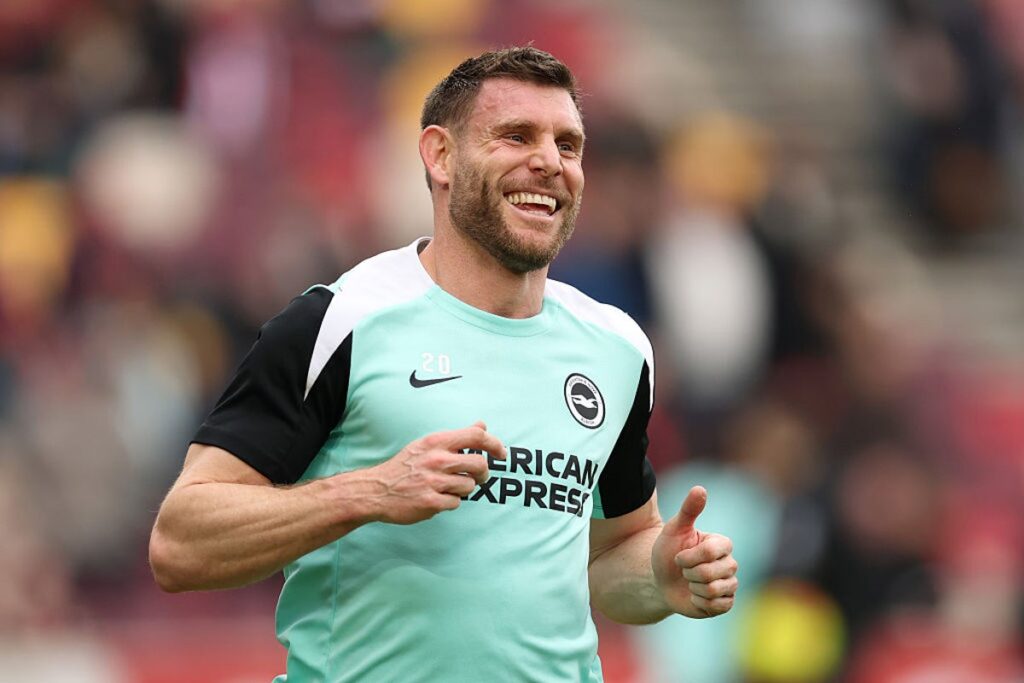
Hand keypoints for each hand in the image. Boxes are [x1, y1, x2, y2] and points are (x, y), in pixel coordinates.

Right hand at [362, 421, 505, 524]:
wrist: (376, 490)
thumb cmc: (406, 466)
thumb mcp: (428, 445)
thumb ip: (457, 437)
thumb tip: (482, 424)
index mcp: (436, 442)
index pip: (476, 436)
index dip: (494, 444)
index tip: (501, 453)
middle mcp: (436, 459)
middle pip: (479, 464)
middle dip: (483, 473)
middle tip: (477, 477)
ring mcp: (433, 482)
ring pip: (469, 486)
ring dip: (463, 489)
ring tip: (447, 487)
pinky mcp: (430, 502)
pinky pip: (456, 503)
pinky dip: (450, 502)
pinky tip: (436, 498)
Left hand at [651, 486, 737, 617]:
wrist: (661, 580)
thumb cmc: (668, 552)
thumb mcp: (674, 529)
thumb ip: (688, 509)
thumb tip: (700, 489)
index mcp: (721, 544)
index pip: (711, 551)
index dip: (688, 557)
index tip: (679, 556)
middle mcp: (730, 563)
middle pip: (710, 573)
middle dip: (688, 573)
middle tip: (684, 571)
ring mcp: (730, 584)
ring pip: (713, 590)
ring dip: (693, 588)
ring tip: (689, 582)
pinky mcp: (726, 602)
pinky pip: (717, 606)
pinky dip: (699, 602)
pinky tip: (695, 596)